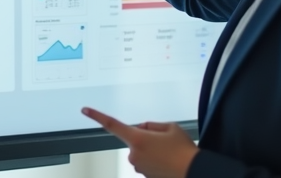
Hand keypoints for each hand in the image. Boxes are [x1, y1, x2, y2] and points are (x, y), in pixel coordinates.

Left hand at [82, 107, 197, 177]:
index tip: (85, 110)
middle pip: (135, 139)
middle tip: (166, 143)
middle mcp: (134, 154)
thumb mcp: (170, 127)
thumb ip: (151, 125)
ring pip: (141, 152)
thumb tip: (143, 129)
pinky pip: (147, 163)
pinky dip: (156, 161)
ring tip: (170, 154)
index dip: (97, 116)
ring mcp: (139, 167)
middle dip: (146, 138)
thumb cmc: (184, 151)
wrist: (196, 172)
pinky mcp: (145, 176)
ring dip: (152, 151)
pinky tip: (168, 162)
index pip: (112, 124)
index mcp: (137, 139)